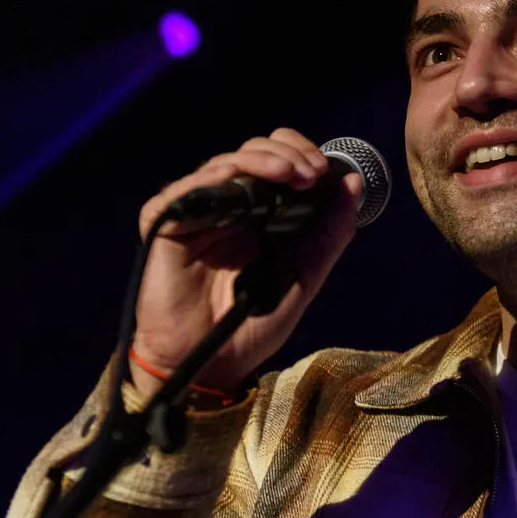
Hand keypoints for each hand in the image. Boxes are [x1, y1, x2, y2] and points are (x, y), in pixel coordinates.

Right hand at [128, 128, 361, 398]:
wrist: (213, 365)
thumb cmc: (254, 324)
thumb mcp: (304, 275)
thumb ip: (329, 233)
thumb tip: (351, 184)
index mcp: (261, 214)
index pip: (277, 161)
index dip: (300, 153)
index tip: (324, 169)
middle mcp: (228, 207)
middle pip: (251, 153)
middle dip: (285, 152)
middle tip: (310, 171)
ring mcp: (197, 215)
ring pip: (222, 165)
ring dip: (257, 160)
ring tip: (288, 172)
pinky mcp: (165, 228)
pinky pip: (180, 194)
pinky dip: (208, 180)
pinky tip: (235, 179)